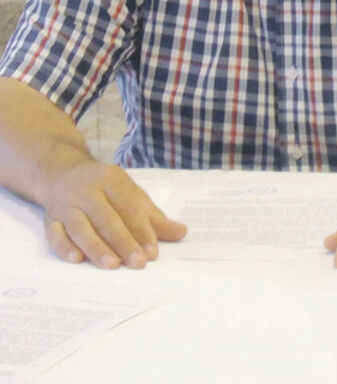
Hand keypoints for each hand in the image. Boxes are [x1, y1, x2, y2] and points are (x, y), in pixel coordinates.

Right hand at [39, 155, 186, 268]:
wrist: (61, 174)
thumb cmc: (105, 190)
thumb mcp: (131, 196)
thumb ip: (154, 217)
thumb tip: (182, 233)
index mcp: (112, 180)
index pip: (129, 208)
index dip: (142, 231)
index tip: (152, 253)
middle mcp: (87, 191)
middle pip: (106, 219)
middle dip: (123, 242)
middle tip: (138, 263)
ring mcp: (66, 205)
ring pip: (81, 227)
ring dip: (96, 247)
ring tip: (112, 265)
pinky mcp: (50, 219)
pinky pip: (55, 234)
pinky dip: (65, 247)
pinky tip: (77, 259)